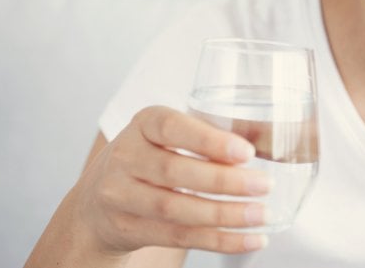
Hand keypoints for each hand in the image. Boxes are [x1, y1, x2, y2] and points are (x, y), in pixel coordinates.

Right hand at [71, 106, 270, 254]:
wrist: (97, 200)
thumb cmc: (152, 157)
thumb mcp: (171, 135)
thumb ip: (211, 135)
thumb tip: (268, 138)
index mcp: (144, 124)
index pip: (172, 127)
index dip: (209, 141)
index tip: (247, 152)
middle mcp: (126, 157)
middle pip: (175, 171)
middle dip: (225, 181)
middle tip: (265, 185)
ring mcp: (121, 196)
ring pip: (176, 209)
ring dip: (226, 215)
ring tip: (263, 215)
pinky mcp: (129, 229)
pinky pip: (179, 237)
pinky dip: (219, 241)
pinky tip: (250, 239)